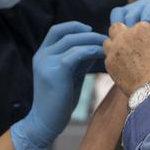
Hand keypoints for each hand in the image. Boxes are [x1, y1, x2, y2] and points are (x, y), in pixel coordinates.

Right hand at [11, 21, 106, 149]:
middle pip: (67, 33)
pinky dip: (91, 51)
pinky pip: (76, 54)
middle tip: (106, 39)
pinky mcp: (56, 71)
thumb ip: (77, 60)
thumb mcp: (68, 75)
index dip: (74, 26)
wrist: (45, 122)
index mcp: (42, 55)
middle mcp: (42, 55)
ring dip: (93, 41)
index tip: (90, 30)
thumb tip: (94, 47)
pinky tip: (102, 54)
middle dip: (89, 34)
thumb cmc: (59, 101)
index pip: (57, 30)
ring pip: (73, 41)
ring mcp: (47, 62)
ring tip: (108, 46)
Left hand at [103, 22, 149, 95]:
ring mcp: (115, 49)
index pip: (136, 26)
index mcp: (142, 27)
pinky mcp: (109, 63)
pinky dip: (114, 63)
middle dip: (120, 35)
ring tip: (124, 59)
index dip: (139, 35)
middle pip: (116, 28)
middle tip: (128, 46)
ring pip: (108, 43)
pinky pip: (108, 59)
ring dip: (114, 48)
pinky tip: (124, 70)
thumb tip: (147, 42)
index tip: (143, 44)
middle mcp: (125, 35)